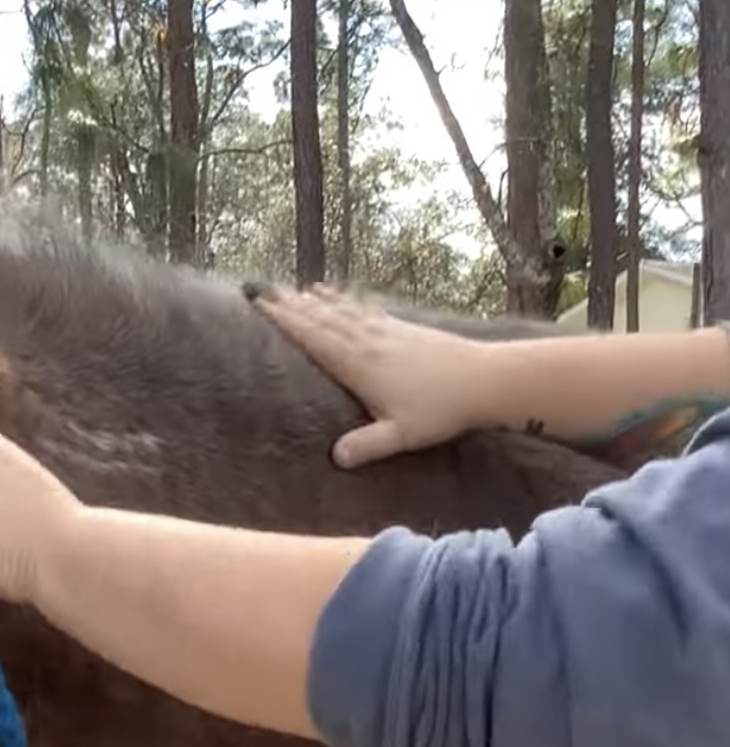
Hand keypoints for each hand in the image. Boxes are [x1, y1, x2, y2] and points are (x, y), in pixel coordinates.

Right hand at [254, 284, 499, 466]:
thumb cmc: (442, 411)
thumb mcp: (402, 435)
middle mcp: (369, 342)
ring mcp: (387, 332)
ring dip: (315, 300)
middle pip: (323, 319)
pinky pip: (365, 310)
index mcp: (361, 366)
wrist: (485, 379)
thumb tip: (335, 458)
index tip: (262, 306)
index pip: (316, 340)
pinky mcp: (404, 329)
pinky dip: (346, 300)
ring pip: (342, 311)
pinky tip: (339, 294)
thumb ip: (368, 446)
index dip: (287, 322)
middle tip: (263, 290)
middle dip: (291, 305)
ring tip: (293, 289)